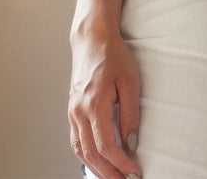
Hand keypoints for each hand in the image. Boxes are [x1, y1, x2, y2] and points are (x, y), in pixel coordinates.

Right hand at [69, 24, 141, 178]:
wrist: (92, 41)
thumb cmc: (113, 56)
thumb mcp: (130, 80)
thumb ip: (130, 112)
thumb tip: (132, 141)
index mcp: (94, 104)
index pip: (106, 145)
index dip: (120, 162)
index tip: (134, 171)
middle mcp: (79, 112)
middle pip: (91, 154)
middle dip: (108, 172)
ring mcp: (72, 113)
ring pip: (80, 151)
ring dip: (96, 168)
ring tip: (112, 177)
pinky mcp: (72, 112)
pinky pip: (76, 141)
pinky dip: (85, 157)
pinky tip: (96, 162)